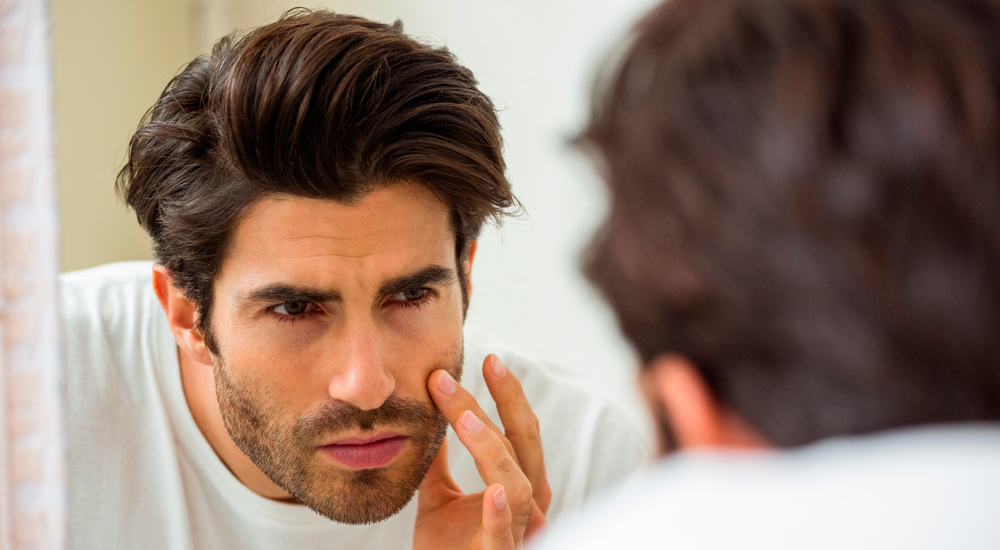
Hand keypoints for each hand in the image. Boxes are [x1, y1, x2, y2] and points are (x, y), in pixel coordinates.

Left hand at [413, 354, 551, 549]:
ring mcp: (518, 535)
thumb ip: (439, 465)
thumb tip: (429, 420)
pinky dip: (501, 514)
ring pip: (518, 484)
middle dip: (507, 404)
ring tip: (463, 417)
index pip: (518, 432)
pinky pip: (504, 536)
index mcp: (518, 489)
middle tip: (485, 364)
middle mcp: (527, 508)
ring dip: (492, 448)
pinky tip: (494, 491)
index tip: (485, 359)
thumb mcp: (439, 502)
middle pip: (525, 447)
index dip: (506, 396)